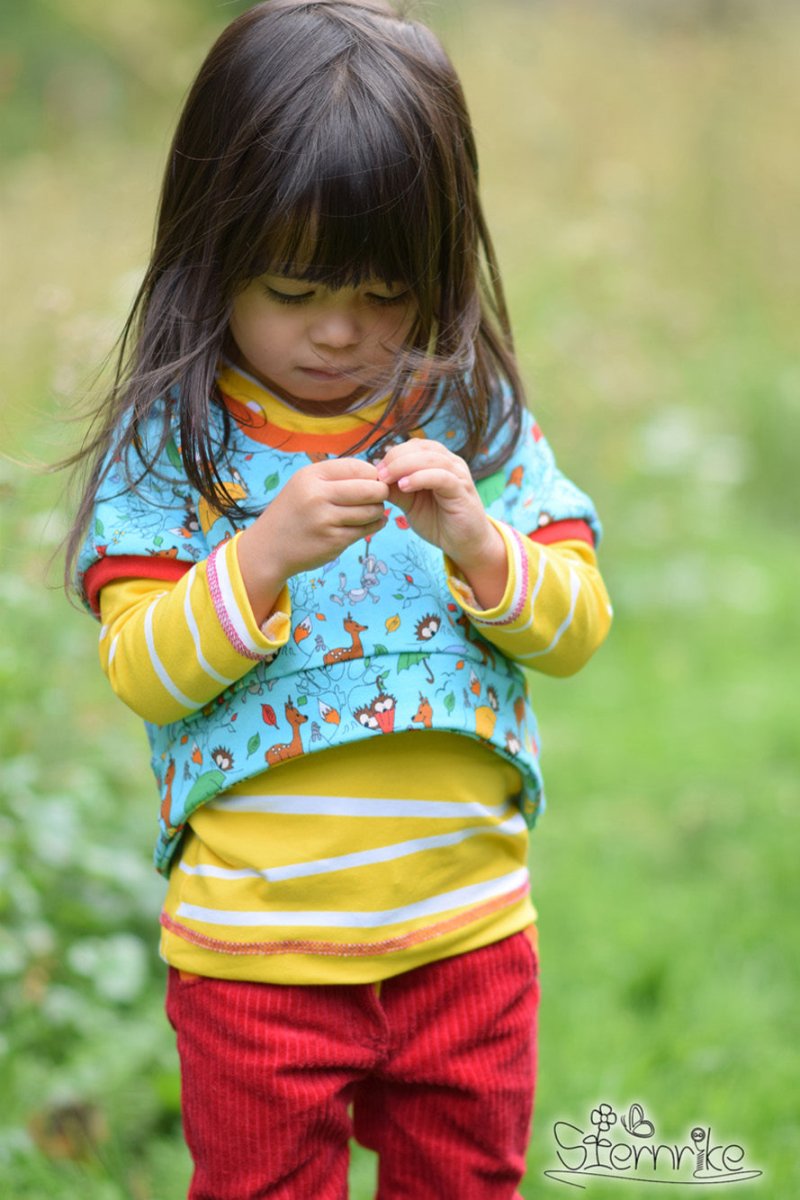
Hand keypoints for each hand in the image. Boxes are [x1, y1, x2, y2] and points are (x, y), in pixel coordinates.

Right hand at [237, 459, 388, 621]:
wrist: (268, 549)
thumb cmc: (293, 513)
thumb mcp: (305, 485)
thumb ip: (337, 478)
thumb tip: (377, 475)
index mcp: (312, 476)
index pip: (358, 467)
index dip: (373, 474)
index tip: (373, 482)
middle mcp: (318, 495)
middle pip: (370, 489)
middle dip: (381, 493)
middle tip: (379, 497)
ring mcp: (326, 520)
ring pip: (372, 511)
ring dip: (377, 512)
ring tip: (370, 513)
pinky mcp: (334, 541)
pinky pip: (366, 530)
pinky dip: (373, 526)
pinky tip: (369, 525)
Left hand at [376, 439, 507, 607]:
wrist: (464, 544)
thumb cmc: (439, 521)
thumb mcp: (411, 504)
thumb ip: (396, 490)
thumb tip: (373, 478)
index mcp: (438, 462)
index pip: (413, 446)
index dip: (393, 454)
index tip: (375, 471)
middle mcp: (450, 463)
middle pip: (420, 447)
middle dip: (395, 458)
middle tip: (378, 474)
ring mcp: (458, 474)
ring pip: (429, 458)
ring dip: (403, 466)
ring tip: (386, 479)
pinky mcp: (463, 489)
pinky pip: (440, 476)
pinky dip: (420, 478)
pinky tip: (404, 486)